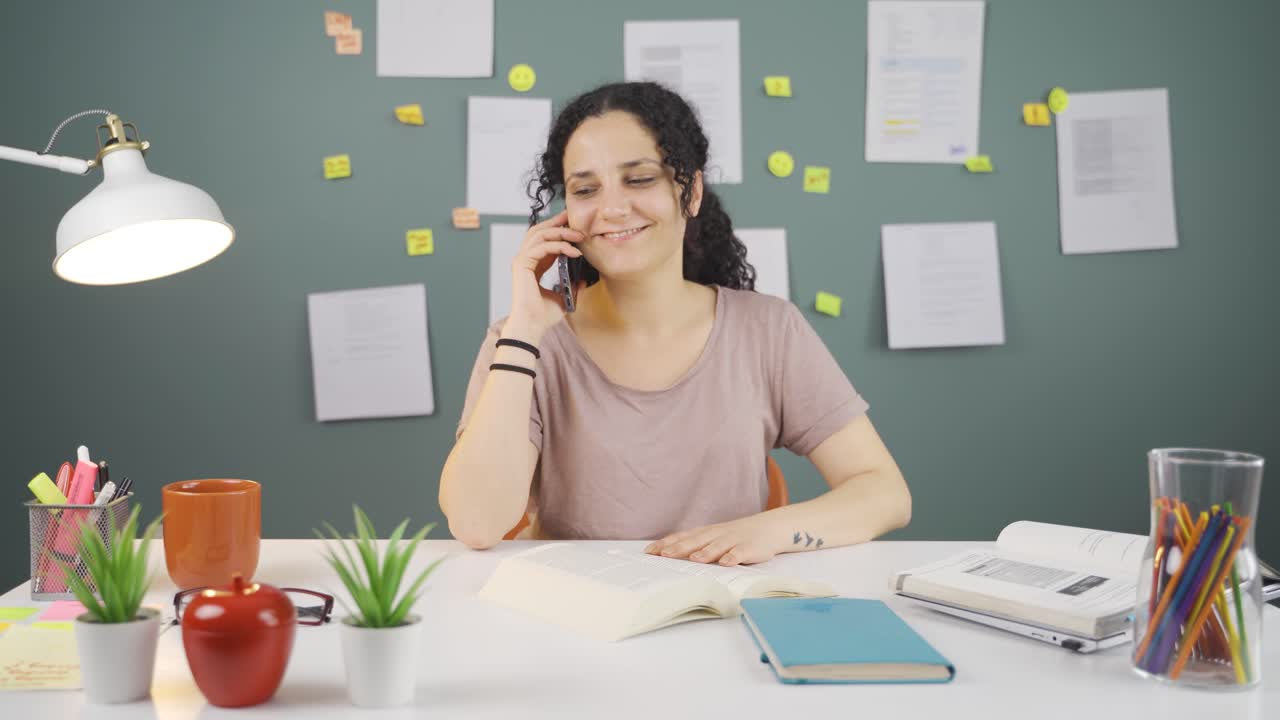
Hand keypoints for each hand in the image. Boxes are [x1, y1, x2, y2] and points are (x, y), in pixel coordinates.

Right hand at [508, 210, 585, 337]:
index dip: (557, 229)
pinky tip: (573, 252)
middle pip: (538, 231)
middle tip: (573, 218)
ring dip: (561, 232)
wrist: (532, 326)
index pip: (544, 240)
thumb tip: (584, 280)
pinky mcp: (522, 264)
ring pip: (539, 234)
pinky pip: (541, 247)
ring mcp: (522, 261)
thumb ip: (571, 286)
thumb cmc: (543, 316)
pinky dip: (559, 246)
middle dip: (557, 222)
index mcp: (533, 265)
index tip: (573, 224)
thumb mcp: (563, 297)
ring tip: (579, 236)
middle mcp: (525, 260)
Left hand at [643, 513, 786, 566]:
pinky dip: (734, 557)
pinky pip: (741, 552)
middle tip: (664, 555)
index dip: (666, 544)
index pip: (682, 537)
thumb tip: (667, 555)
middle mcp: (717, 535)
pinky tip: (727, 563)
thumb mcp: (713, 538)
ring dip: (706, 552)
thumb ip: (694, 545)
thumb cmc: (735, 536)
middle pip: (696, 541)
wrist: (768, 527)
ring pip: (717, 546)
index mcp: (706, 533)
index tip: (649, 552)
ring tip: (694, 559)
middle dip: (680, 548)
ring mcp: (733, 540)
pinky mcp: (749, 547)